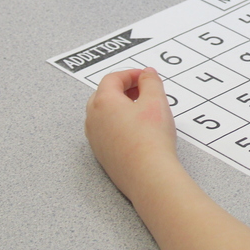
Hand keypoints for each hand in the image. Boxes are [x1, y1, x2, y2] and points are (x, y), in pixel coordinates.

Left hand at [85, 67, 177, 198]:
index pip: (112, 79)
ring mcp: (95, 138)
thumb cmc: (150, 140)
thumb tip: (147, 74)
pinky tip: (138, 130)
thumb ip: (151, 82)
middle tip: (144, 91)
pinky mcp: (102, 154)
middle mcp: (93, 119)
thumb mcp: (156, 101)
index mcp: (102, 102)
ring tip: (142, 110)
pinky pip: (106, 131)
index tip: (146, 77)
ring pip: (104, 114)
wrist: (148, 175)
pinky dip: (119, 123)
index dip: (131, 74)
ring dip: (121, 107)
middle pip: (104, 95)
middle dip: (124, 89)